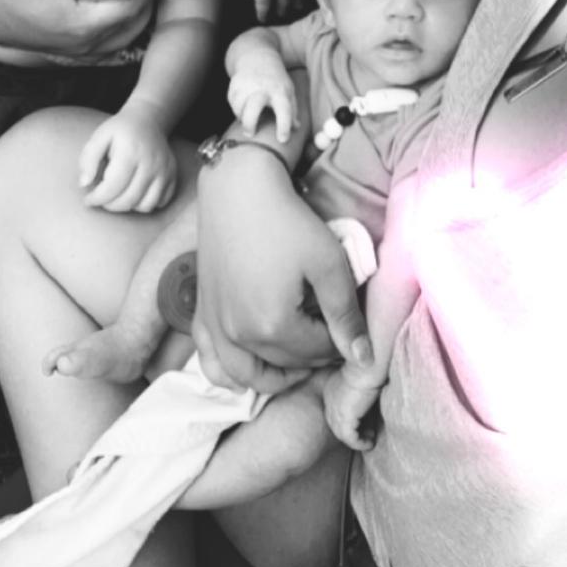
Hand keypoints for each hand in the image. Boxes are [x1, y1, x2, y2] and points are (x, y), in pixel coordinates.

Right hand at [0, 0, 150, 59]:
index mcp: (81, 23)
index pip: (130, 7)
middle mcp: (85, 42)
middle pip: (134, 23)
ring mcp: (79, 50)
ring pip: (126, 36)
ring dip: (138, 14)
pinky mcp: (72, 49)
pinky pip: (110, 45)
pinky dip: (123, 29)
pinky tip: (125, 9)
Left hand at [77, 100, 176, 212]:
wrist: (148, 120)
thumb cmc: (120, 131)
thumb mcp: (99, 137)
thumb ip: (88, 159)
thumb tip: (84, 184)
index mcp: (130, 152)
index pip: (112, 187)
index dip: (97, 198)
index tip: (88, 199)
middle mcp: (151, 163)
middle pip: (128, 200)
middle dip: (109, 205)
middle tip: (101, 198)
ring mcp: (165, 171)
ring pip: (144, 206)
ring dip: (127, 206)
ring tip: (117, 195)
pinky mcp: (172, 177)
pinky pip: (159, 203)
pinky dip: (145, 204)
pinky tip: (134, 193)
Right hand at [194, 161, 369, 392]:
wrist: (238, 190)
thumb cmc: (288, 221)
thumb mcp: (329, 264)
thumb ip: (345, 315)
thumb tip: (364, 358)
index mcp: (273, 325)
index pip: (317, 352)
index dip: (340, 342)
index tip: (349, 327)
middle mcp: (239, 335)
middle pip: (286, 363)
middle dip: (313, 356)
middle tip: (330, 336)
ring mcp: (216, 327)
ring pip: (248, 376)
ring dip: (276, 377)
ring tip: (297, 361)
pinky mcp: (202, 314)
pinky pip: (212, 363)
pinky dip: (230, 375)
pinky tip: (248, 370)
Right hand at [226, 54, 298, 141]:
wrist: (257, 57)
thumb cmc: (275, 80)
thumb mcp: (288, 91)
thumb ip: (292, 111)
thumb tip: (296, 128)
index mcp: (280, 91)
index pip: (284, 109)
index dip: (284, 125)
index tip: (283, 140)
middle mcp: (262, 87)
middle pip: (253, 107)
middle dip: (250, 123)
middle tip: (250, 134)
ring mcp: (246, 85)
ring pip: (239, 108)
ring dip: (242, 117)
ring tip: (249, 116)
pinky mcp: (234, 85)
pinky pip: (232, 104)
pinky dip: (237, 109)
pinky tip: (243, 106)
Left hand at [323, 362, 382, 451]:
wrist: (368, 366)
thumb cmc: (369, 370)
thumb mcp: (360, 385)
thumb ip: (359, 397)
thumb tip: (369, 410)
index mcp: (331, 390)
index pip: (337, 414)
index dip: (352, 422)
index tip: (367, 425)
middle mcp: (329, 401)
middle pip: (339, 425)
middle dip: (354, 433)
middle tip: (370, 435)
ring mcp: (335, 411)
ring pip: (344, 434)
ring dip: (359, 439)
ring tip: (371, 439)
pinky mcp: (344, 418)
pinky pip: (350, 439)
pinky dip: (360, 443)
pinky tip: (370, 443)